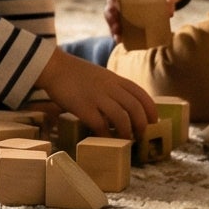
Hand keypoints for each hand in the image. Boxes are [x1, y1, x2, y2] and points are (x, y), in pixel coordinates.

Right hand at [36, 48, 159, 139]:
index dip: (151, 110)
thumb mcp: (101, 76)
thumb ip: (114, 87)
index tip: (154, 121)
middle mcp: (110, 88)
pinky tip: (107, 140)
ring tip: (126, 140)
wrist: (54, 67)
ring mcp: (97, 97)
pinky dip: (106, 136)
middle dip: (142, 124)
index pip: (141, 94)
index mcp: (115, 79)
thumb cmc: (76, 73)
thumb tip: (125, 106)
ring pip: (121, 118)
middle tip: (141, 135)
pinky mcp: (83, 108)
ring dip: (126, 132)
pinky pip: (100, 125)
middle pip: (135, 108)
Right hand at [103, 0, 187, 41]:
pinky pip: (123, 25)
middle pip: (111, 8)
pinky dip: (122, 33)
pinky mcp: (132, 16)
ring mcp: (127, 7)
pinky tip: (123, 42)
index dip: (111, 2)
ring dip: (114, 29)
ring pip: (114, 18)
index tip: (112, 11)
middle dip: (110, 19)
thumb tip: (169, 13)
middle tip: (116, 28)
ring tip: (118, 39)